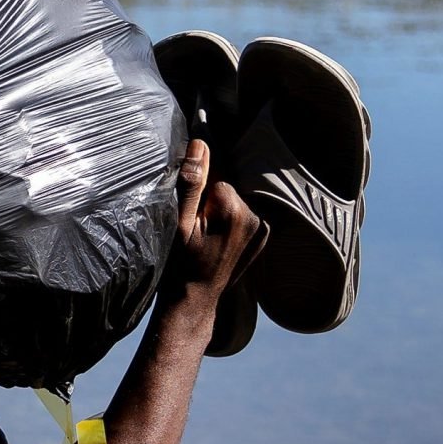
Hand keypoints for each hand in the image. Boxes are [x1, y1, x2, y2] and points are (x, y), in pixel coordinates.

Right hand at [165, 139, 263, 302]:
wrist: (196, 300)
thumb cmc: (181, 264)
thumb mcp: (179, 223)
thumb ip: (191, 183)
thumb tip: (200, 143)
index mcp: (233, 209)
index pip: (216, 173)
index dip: (197, 186)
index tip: (190, 210)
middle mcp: (256, 216)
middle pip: (228, 186)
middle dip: (210, 196)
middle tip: (196, 225)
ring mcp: (263, 228)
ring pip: (236, 200)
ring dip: (221, 207)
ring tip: (206, 233)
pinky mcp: (264, 236)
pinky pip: (244, 214)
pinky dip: (230, 218)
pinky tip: (217, 236)